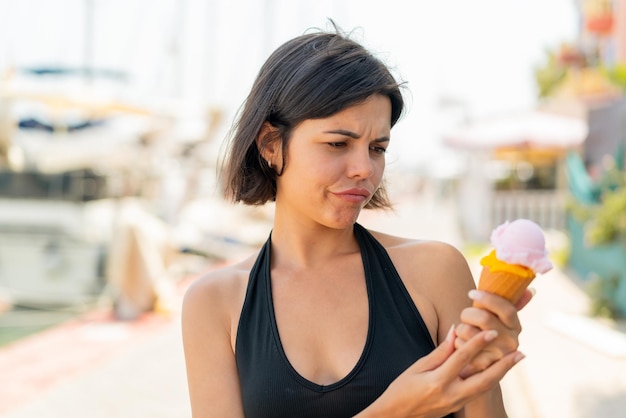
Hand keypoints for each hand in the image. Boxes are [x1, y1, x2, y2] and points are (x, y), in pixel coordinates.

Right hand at [358, 328, 524, 417]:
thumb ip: (440, 351)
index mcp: (437, 382)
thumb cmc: (401, 389)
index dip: (477, 343)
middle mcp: (450, 395)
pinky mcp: (457, 408)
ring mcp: (455, 404)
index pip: (462, 358)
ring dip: (501, 373)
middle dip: (503, 366)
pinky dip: (489, 379)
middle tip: (520, 352)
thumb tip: (456, 331)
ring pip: (484, 388)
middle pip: (484, 380)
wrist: (395, 417)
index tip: (492, 331)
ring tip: (515, 360)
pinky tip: (497, 370)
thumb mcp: (417, 367)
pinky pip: (477, 392)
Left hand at [454, 288, 533, 377]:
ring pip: (467, 330)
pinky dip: (455, 341)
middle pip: (484, 317)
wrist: (480, 366)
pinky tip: (462, 344)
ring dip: (460, 328)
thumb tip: (531, 290)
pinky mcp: (481, 365)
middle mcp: (510, 342)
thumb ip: (513, 303)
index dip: (488, 298)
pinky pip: (459, 345)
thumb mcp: (500, 319)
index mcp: (516, 326)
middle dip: (468, 313)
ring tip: (465, 332)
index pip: (507, 309)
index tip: (471, 293)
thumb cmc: (486, 331)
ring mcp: (497, 355)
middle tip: (465, 316)